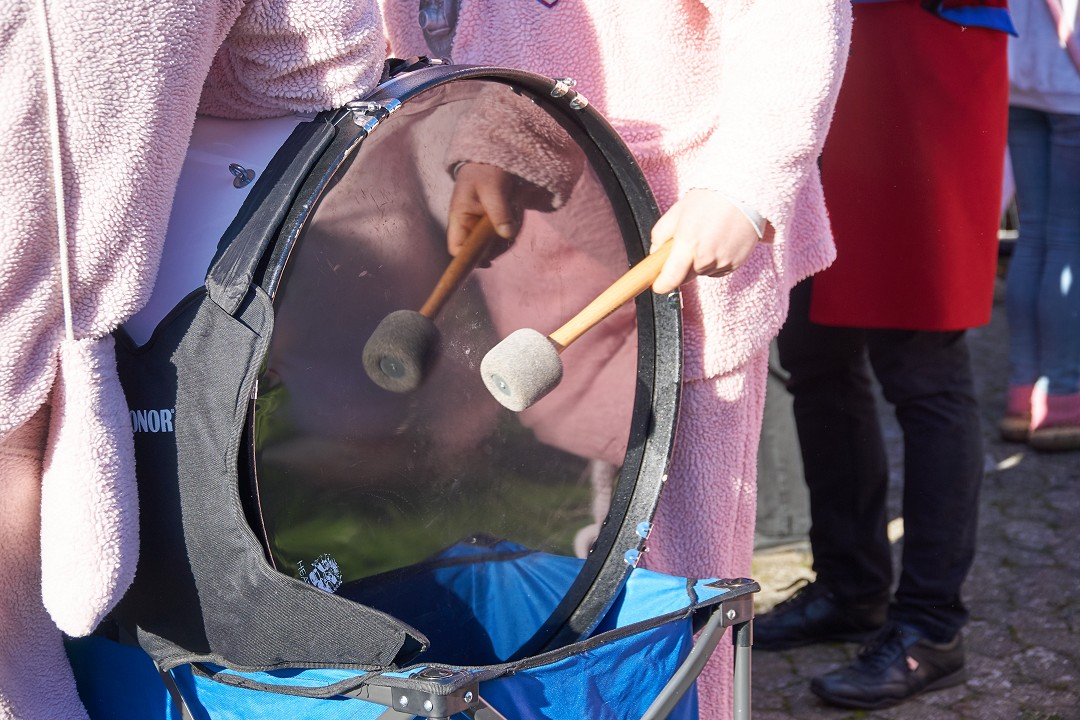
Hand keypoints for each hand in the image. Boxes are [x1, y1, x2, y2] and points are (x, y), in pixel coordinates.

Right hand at [447, 162, 521, 263]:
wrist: (493, 159)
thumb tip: (507, 234)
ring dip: (506, 240)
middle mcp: (468, 226)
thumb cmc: (486, 171)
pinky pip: (502, 237)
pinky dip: (511, 232)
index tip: (487, 260)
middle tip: (510, 231)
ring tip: (513, 216)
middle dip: (495, 249)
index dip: (468, 259)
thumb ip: (499, 212)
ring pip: (493, 247)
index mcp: (459, 218)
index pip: (457, 248)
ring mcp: (481, 226)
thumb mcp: (493, 189)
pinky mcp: (493, 224)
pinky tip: (516, 216)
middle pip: (478, 252)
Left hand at [649, 189, 769, 294]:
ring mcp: (722, 263)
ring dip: (698, 263)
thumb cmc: (709, 200)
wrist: (743, 195)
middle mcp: (705, 258)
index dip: (661, 285)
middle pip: (685, 277)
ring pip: (702, 273)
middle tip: (685, 245)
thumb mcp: (676, 212)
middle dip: (680, 268)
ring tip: (706, 238)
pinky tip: (718, 242)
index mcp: (688, 244)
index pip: (670, 279)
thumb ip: (660, 235)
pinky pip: (717, 270)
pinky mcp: (735, 264)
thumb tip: (655, 253)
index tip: (657, 284)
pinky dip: (714, 261)